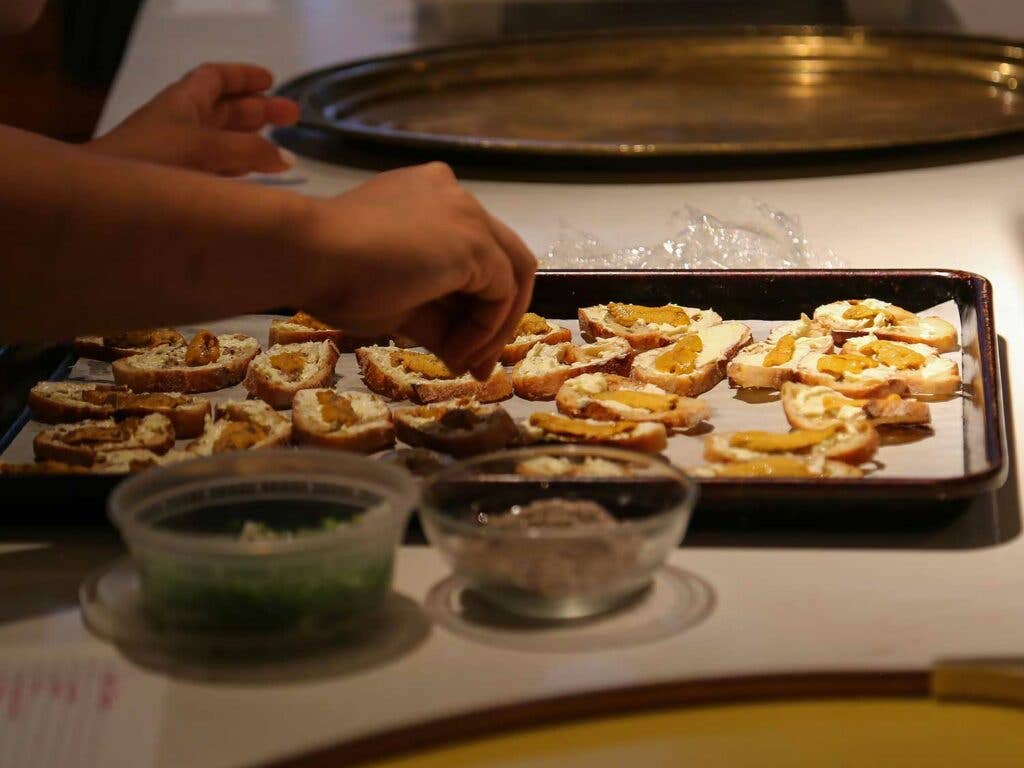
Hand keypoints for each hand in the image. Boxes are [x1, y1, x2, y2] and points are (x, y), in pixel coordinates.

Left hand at [88, 62, 299, 175]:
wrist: (102, 201)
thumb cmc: (151, 161)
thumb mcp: (205, 149)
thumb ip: (249, 152)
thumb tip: (286, 157)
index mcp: (182, 103)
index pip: (215, 78)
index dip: (244, 77)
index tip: (272, 81)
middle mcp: (180, 124)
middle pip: (225, 110)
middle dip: (259, 111)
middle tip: (294, 117)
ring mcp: (178, 155)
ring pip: (223, 142)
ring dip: (252, 143)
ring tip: (284, 152)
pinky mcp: (178, 184)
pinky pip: (216, 169)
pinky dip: (238, 170)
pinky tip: (255, 180)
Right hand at [305, 162, 536, 379]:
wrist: (307, 254)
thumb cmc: (332, 274)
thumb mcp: (394, 302)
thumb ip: (435, 319)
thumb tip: (463, 357)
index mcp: (428, 198)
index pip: (472, 255)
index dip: (473, 307)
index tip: (459, 352)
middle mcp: (454, 195)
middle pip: (502, 261)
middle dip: (496, 320)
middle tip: (478, 367)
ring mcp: (468, 213)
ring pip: (512, 275)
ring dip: (495, 328)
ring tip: (467, 365)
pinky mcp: (475, 241)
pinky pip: (502, 293)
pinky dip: (486, 329)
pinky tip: (456, 353)